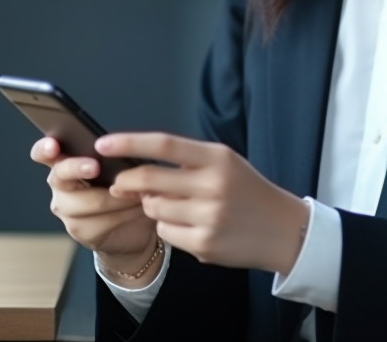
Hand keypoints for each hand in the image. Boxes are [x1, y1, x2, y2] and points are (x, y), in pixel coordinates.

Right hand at [30, 138, 157, 278]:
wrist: (137, 222)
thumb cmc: (126, 185)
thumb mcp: (122, 165)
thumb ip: (114, 156)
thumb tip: (121, 149)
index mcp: (66, 160)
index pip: (44, 152)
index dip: (44, 148)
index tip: (53, 146)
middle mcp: (60, 183)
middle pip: (60, 174)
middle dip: (77, 168)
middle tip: (95, 167)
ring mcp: (66, 208)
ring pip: (88, 201)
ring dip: (117, 197)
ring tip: (139, 191)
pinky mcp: (79, 230)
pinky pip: (101, 221)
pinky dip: (125, 213)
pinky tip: (139, 207)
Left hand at [97, 133, 308, 274]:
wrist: (284, 229)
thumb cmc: (247, 191)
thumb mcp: (225, 164)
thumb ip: (185, 162)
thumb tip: (134, 167)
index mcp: (217, 158)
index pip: (164, 145)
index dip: (129, 143)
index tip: (102, 144)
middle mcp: (213, 185)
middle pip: (150, 179)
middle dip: (127, 183)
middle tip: (121, 185)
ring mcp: (208, 216)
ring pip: (154, 208)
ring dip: (153, 207)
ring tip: (176, 207)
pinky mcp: (204, 243)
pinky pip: (165, 233)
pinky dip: (167, 228)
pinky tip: (189, 226)